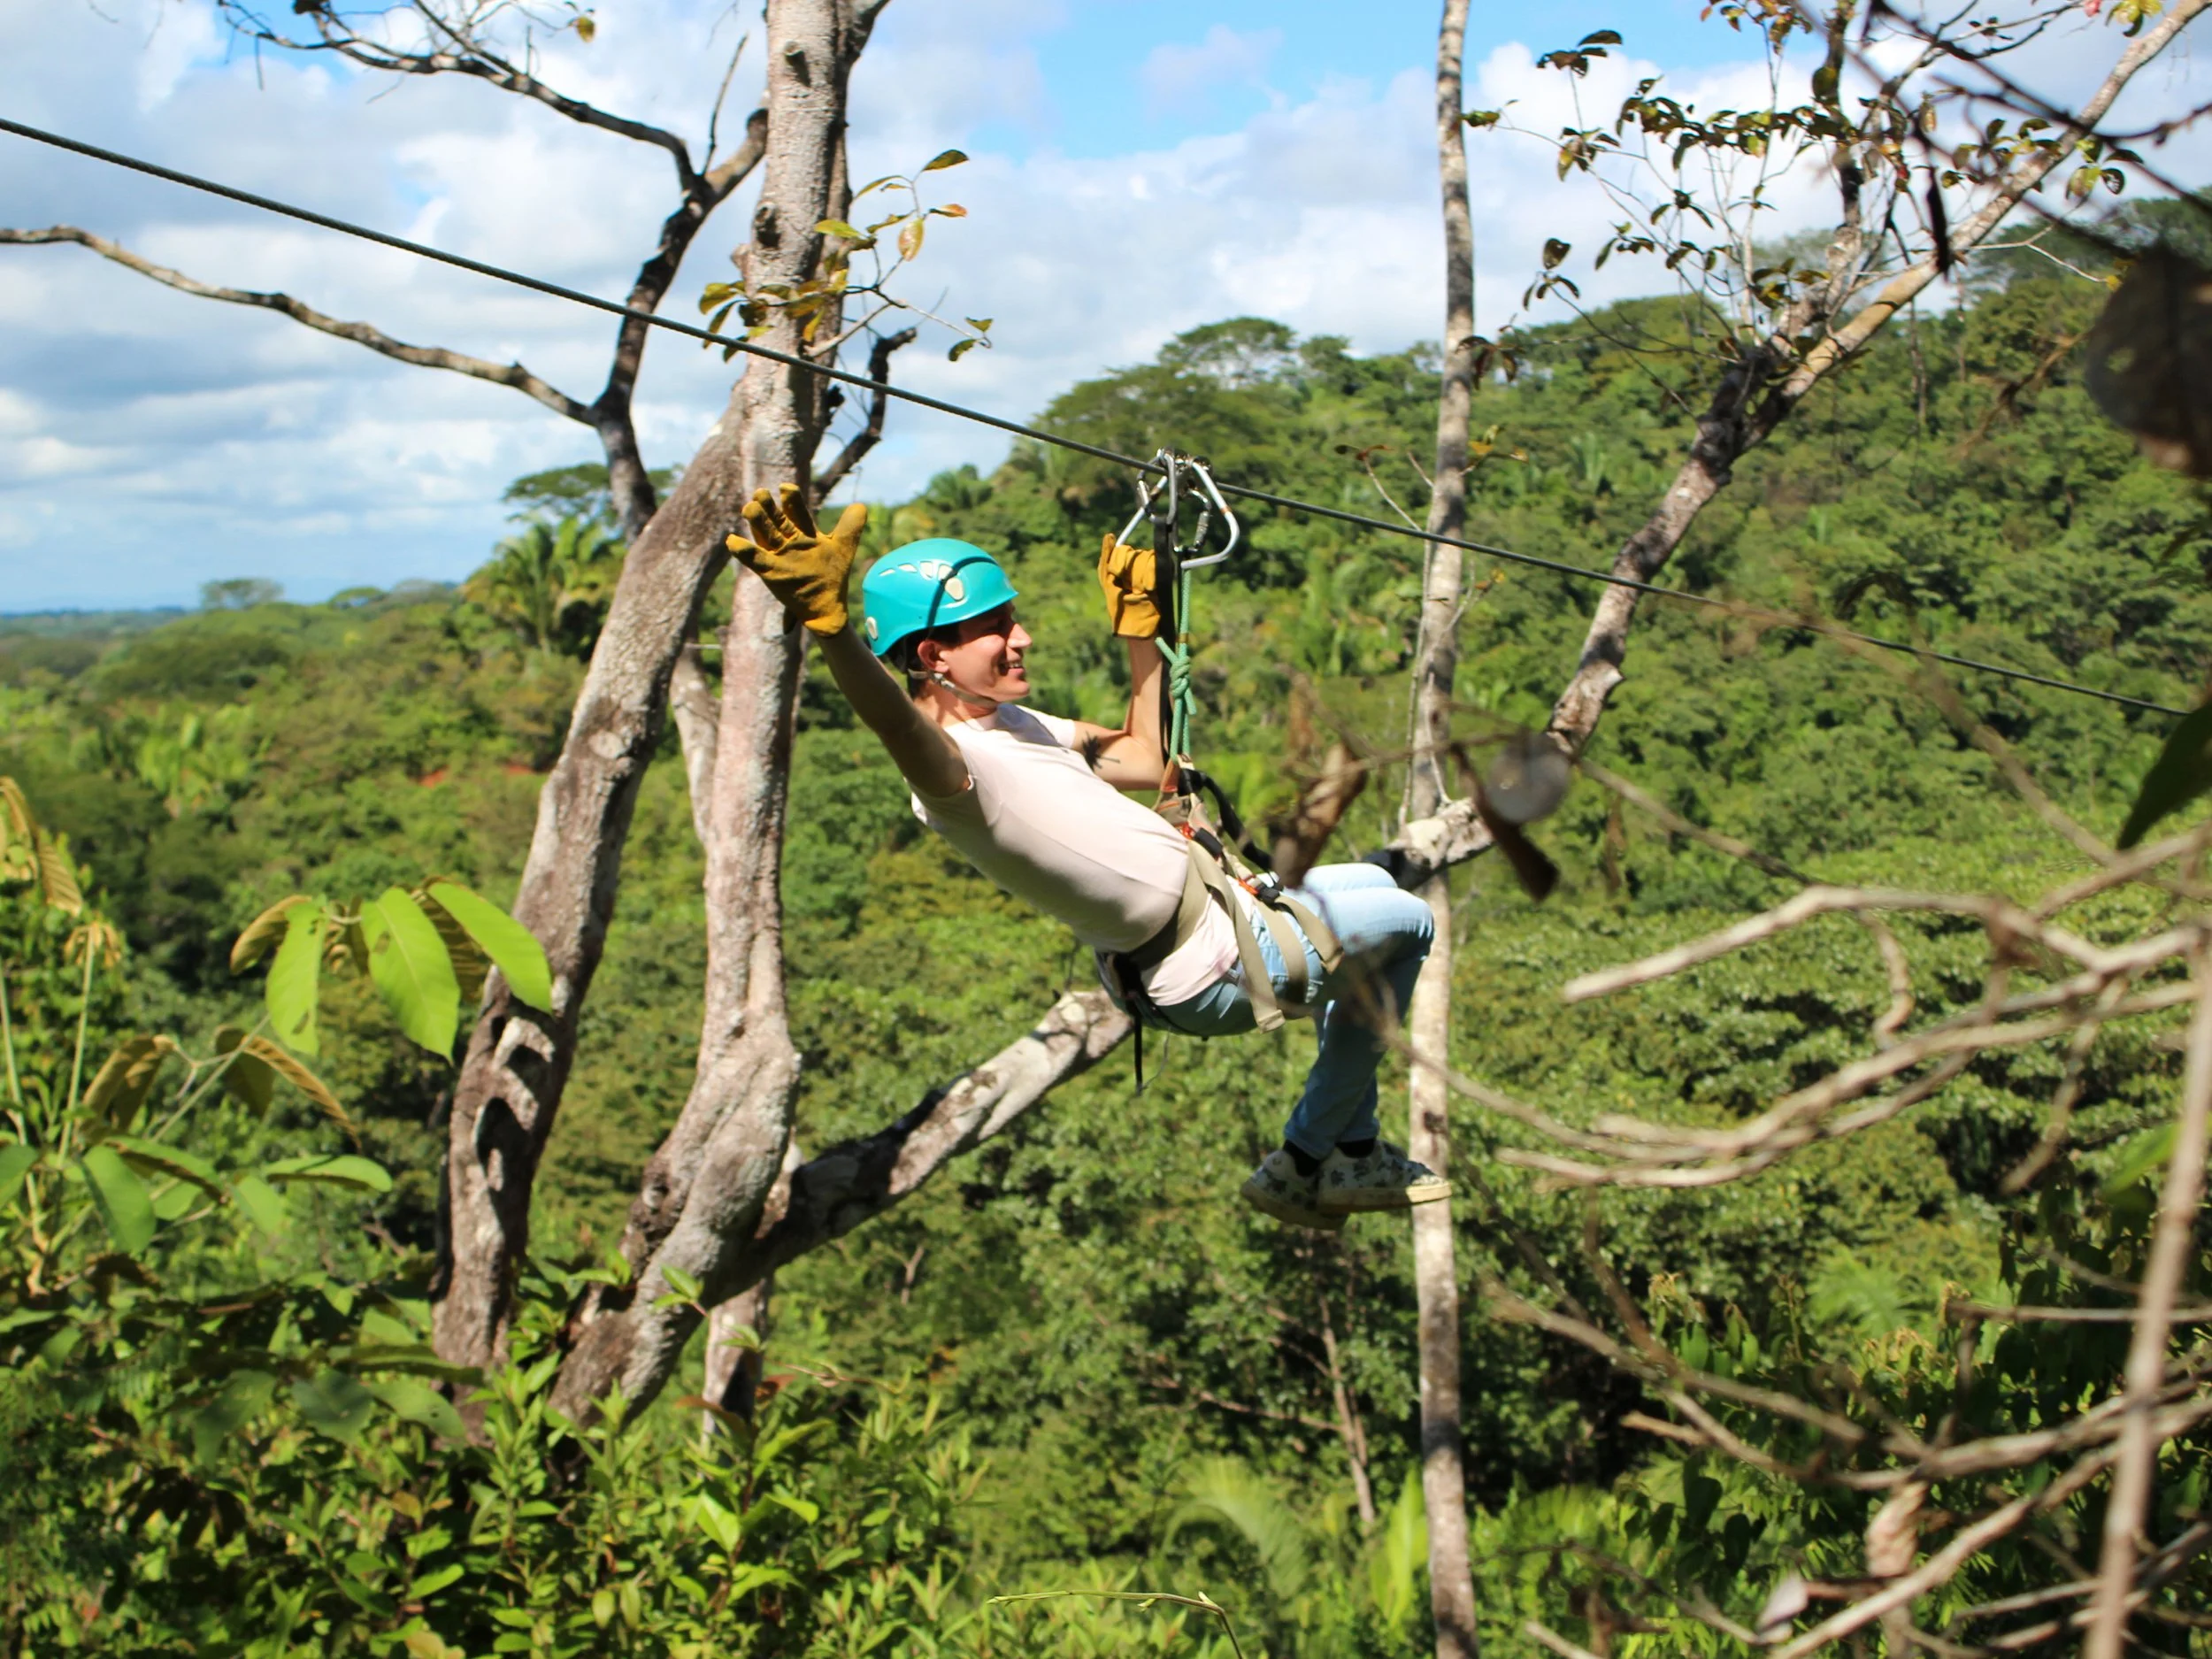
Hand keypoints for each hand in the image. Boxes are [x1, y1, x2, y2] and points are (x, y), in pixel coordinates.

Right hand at [725, 485, 868, 635]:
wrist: (826, 606)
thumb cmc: (831, 576)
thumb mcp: (843, 548)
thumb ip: (850, 527)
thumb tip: (860, 506)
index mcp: (805, 533)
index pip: (797, 511)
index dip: (791, 499)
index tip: (786, 488)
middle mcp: (789, 542)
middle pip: (776, 519)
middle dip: (768, 505)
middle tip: (761, 493)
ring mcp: (779, 556)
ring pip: (765, 535)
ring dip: (757, 522)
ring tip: (750, 508)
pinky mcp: (770, 573)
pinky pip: (755, 560)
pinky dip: (744, 551)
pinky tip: (732, 541)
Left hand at [1096, 533, 1164, 638]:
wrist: (1135, 624)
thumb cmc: (1118, 605)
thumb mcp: (1107, 579)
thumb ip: (1107, 557)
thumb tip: (1109, 534)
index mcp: (1125, 563)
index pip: (1123, 550)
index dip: (1119, 561)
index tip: (1116, 574)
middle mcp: (1140, 563)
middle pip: (1136, 554)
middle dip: (1129, 572)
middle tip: (1127, 587)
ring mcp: (1153, 569)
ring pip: (1147, 558)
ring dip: (1140, 577)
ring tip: (1138, 591)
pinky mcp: (1165, 575)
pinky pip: (1157, 565)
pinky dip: (1150, 577)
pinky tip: (1148, 589)